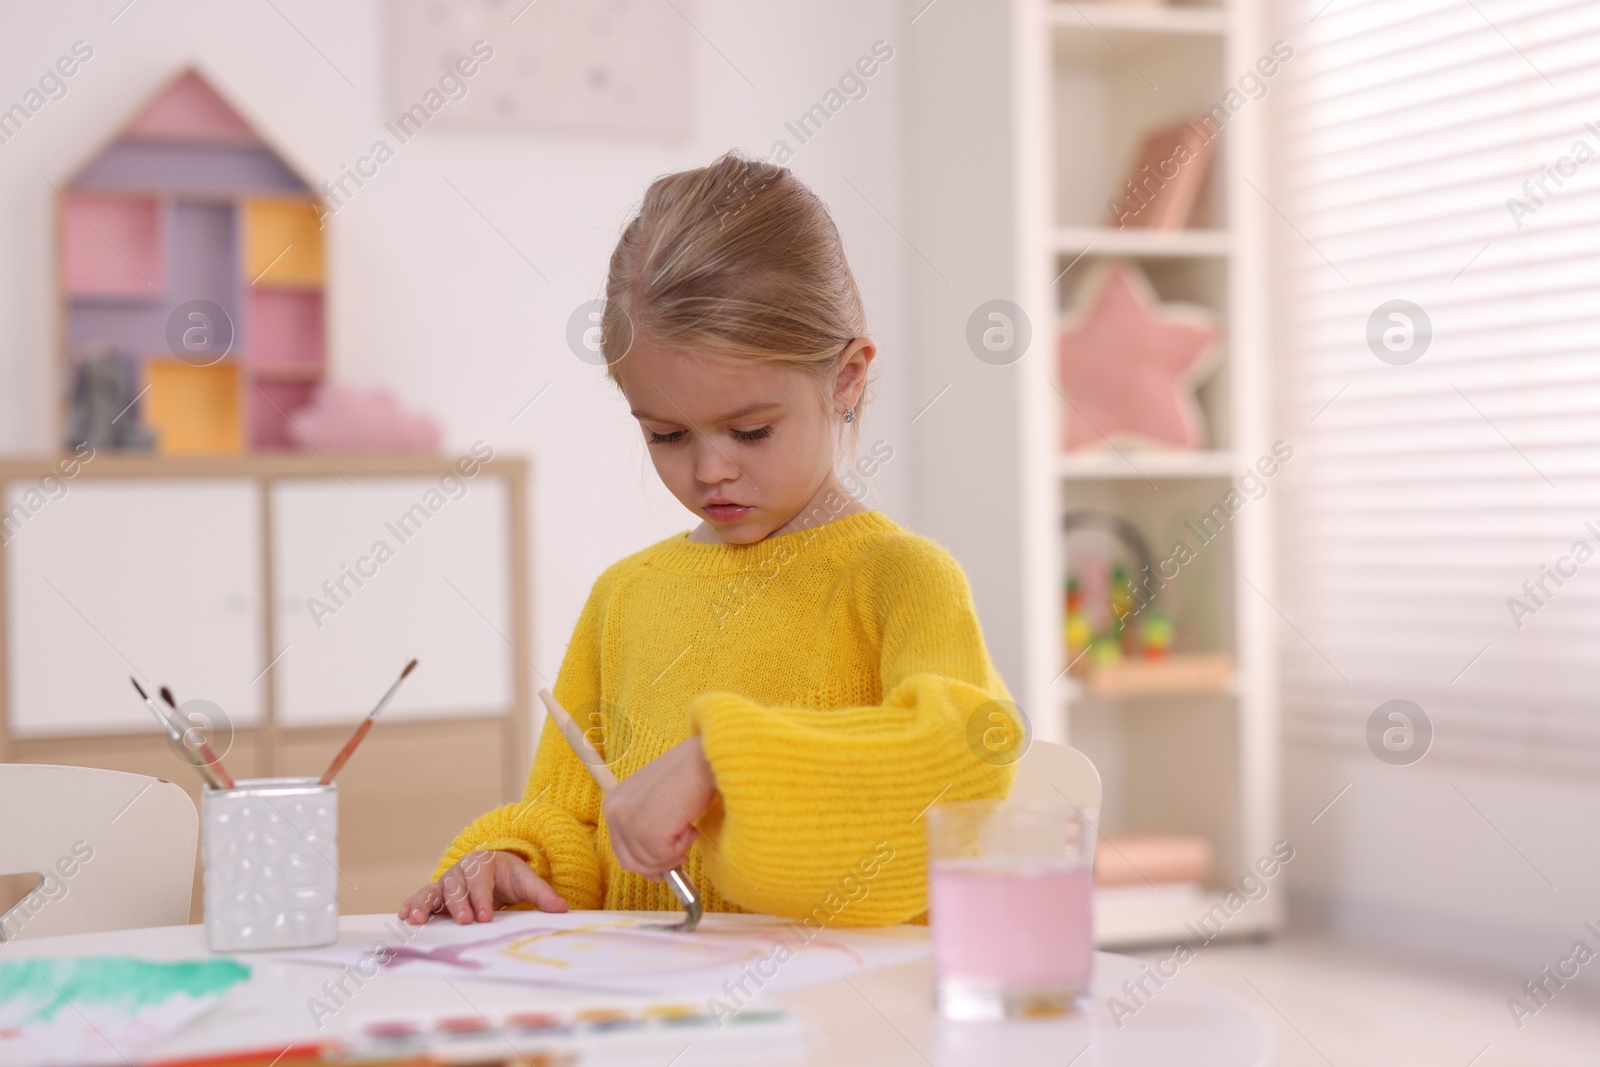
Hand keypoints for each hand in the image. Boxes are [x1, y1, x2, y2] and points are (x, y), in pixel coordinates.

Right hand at [397, 850, 568, 924]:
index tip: (486, 917)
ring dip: (424, 904)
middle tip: (464, 922)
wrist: (493, 868)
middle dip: (459, 904)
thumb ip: (543, 894)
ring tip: (417, 919)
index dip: (483, 898)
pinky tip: (404, 917)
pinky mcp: (436, 893)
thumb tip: (563, 909)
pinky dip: (412, 905)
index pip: (482, 881)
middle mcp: (462, 871)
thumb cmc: (509, 876)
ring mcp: (446, 881)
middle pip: (456, 886)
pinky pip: (421, 897)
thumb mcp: (527, 881)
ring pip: (434, 890)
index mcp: (484, 863)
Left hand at [605, 736, 716, 879]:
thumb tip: (652, 865)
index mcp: (613, 803)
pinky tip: (690, 826)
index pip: (621, 850)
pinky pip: (666, 858)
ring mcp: (630, 822)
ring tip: (688, 828)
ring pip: (650, 863)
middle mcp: (615, 812)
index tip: (662, 868)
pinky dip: (683, 847)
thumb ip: (646, 827)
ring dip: (674, 853)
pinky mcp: (650, 832)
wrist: (705, 759)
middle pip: (631, 862)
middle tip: (680, 855)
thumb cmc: (687, 773)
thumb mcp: (654, 799)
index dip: (644, 864)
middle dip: (658, 865)